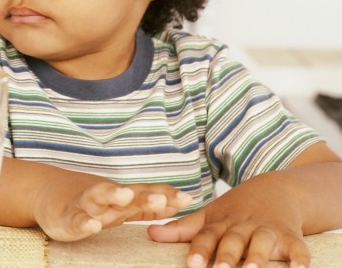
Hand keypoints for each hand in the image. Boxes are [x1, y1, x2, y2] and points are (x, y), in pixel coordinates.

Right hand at [35, 181, 192, 241]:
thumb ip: (146, 206)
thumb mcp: (119, 205)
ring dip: (112, 195)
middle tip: (159, 200)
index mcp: (119, 197)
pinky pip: (75, 220)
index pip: (145, 193)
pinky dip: (83, 222)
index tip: (187, 199)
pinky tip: (92, 225)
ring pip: (98, 198)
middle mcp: (104, 197)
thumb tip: (180, 203)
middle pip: (126, 194)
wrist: (45, 193)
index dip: (164, 196)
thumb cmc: (89, 202)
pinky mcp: (65, 218)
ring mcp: (84, 205)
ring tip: (125, 196)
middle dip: (144, 196)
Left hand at [147, 182, 306, 267]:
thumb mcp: (209, 216)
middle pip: (233, 241)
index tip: (193, 263)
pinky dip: (299, 259)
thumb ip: (181, 228)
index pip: (207, 236)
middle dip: (226, 256)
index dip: (200, 250)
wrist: (277, 189)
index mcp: (221, 223)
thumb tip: (149, 233)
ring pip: (261, 243)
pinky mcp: (291, 236)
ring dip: (257, 257)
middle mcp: (243, 226)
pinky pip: (297, 249)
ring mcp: (267, 230)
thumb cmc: (236, 210)